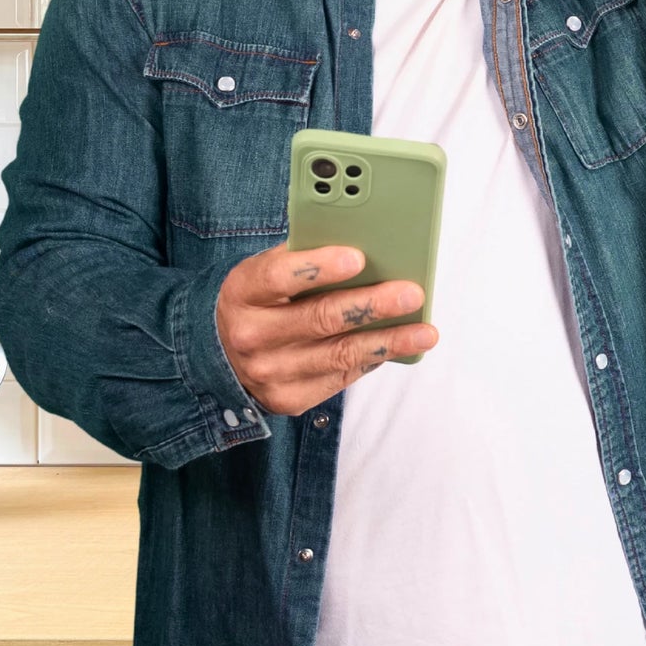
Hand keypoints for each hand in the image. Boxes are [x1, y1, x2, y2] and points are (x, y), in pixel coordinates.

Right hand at [215, 242, 438, 416]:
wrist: (220, 353)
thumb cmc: (261, 300)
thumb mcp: (267, 272)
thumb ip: (306, 259)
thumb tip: (369, 247)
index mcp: (243, 292)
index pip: (278, 276)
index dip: (318, 267)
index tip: (357, 257)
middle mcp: (250, 336)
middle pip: (319, 318)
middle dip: (371, 305)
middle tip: (412, 294)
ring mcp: (268, 373)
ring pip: (338, 355)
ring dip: (388, 342)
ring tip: (425, 332)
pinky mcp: (288, 399)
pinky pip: (340, 378)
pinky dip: (373, 359)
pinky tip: (398, 347)